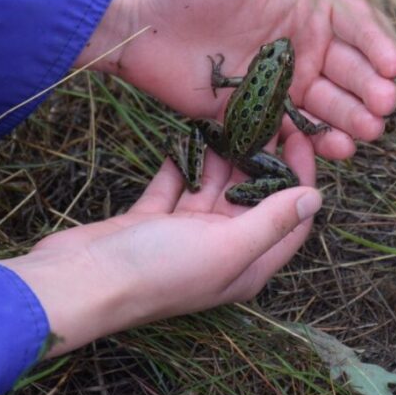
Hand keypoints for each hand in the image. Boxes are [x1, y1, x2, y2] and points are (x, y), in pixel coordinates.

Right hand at [0, 132, 319, 356]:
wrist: (80, 280)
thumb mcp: (226, 246)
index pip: (290, 218)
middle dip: (261, 158)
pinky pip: (176, 184)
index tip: (300, 135)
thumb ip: (272, 221)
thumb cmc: (158, 269)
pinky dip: (183, 162)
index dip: (301, 177)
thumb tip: (315, 199)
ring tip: (231, 115)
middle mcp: (221, 250)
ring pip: (214, 187)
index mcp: (247, 264)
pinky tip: (188, 134)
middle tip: (265, 114)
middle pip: (253, 198)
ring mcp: (184, 235)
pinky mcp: (152, 220)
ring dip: (222, 156)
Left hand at [76, 0, 395, 160]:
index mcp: (305, 2)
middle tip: (384, 106)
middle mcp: (299, 42)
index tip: (392, 66)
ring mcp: (277, 80)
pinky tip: (334, 149)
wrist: (137, 14)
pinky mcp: (251, 111)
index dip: (376, 45)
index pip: (354, 24)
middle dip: (369, 88)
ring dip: (350, 118)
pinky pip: (289, 130)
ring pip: (325, 104)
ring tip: (368, 132)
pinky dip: (313, 142)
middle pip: (347, 69)